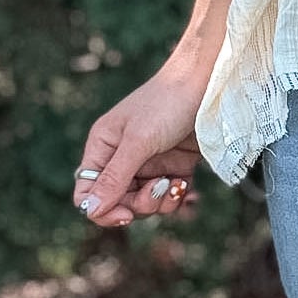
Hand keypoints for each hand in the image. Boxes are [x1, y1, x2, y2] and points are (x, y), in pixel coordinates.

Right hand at [72, 72, 207, 229]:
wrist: (209, 82)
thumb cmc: (168, 103)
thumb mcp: (139, 141)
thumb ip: (115, 177)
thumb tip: (89, 211)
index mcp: (103, 147)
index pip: (88, 193)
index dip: (102, 210)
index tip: (125, 215)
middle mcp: (123, 158)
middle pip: (119, 202)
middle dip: (140, 204)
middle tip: (160, 187)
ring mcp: (150, 163)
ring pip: (145, 203)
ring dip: (160, 201)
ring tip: (175, 184)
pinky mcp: (175, 165)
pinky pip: (169, 196)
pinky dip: (177, 196)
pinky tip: (186, 184)